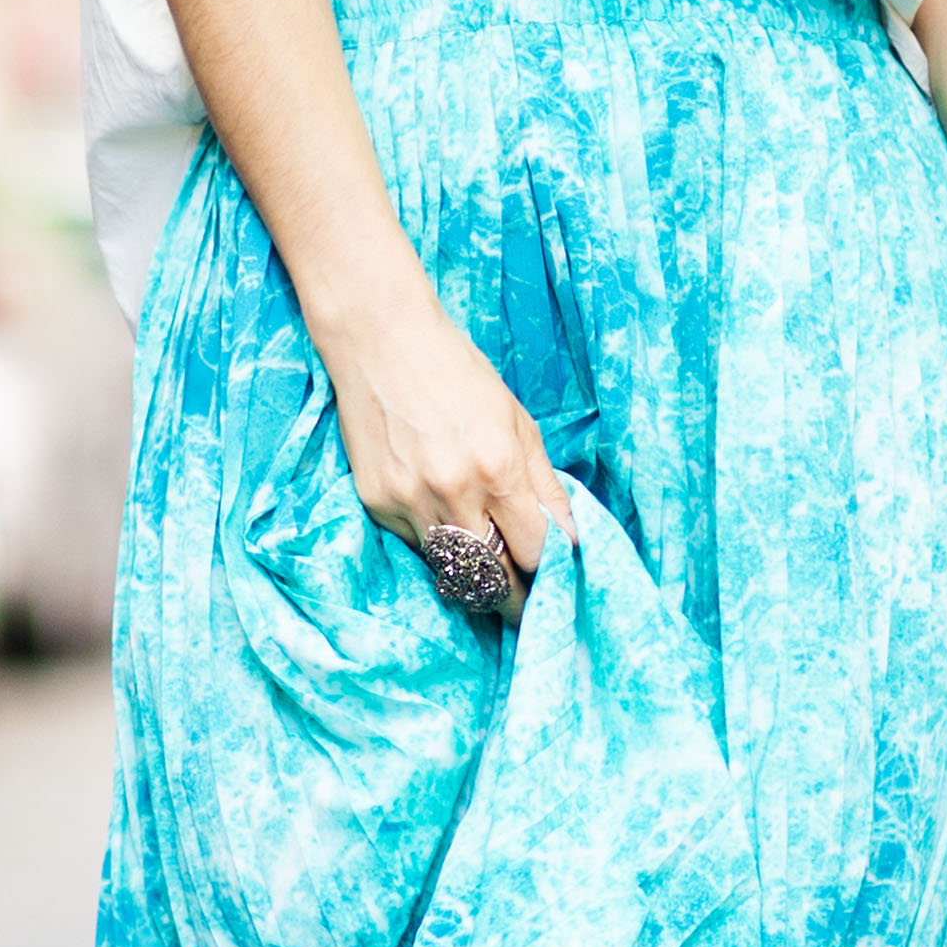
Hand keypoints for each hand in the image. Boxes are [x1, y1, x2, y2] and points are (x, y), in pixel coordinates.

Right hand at [319, 267, 566, 612]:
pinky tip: (443, 520)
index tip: (555, 584)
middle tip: (526, 605)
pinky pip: (417, 546)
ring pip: (451, 570)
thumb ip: (545, 486)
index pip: (535, 550)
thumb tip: (570, 537)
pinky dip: (437, 545)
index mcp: (498, 467)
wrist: (381, 341)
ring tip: (489, 571)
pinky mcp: (376, 503)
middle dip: (514, 598)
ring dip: (474, 576)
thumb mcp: (518, 421)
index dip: (549, 573)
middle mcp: (453, 490)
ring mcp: (409, 500)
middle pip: (493, 578)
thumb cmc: (458, 374)